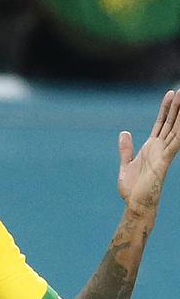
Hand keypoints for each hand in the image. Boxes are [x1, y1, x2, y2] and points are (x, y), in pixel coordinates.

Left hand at [118, 90, 179, 216]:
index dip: (166, 109)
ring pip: (175, 130)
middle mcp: (160, 148)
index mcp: (152, 147)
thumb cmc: (133, 188)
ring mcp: (164, 154)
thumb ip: (126, 148)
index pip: (161, 123)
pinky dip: (179, 133)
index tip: (171, 94)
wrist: (136, 204)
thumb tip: (124, 133)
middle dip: (177, 107)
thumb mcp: (126, 164)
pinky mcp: (163, 162)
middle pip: (171, 123)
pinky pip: (174, 144)